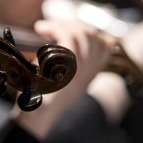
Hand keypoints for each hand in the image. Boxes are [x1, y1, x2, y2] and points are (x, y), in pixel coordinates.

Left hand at [15, 20, 115, 138]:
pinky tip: (42, 29)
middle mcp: (89, 72)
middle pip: (93, 36)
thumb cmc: (39, 102)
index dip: (93, 32)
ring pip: (82, 34)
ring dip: (62, 24)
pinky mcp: (69, 65)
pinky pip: (68, 36)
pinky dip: (55, 27)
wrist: (36, 118)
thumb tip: (56, 42)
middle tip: (54, 25)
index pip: (106, 46)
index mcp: (88, 76)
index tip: (75, 28)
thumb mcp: (58, 83)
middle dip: (74, 24)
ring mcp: (81, 69)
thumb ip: (64, 66)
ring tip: (45, 27)